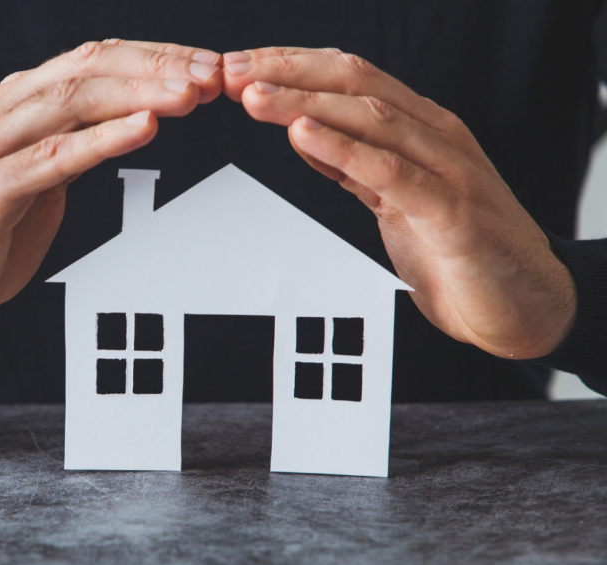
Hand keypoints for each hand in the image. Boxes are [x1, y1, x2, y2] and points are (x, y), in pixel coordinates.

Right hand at [0, 40, 222, 329]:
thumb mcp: (38, 172)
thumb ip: (73, 140)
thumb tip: (130, 120)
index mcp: (19, 101)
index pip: (95, 60)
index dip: (155, 57)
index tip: (206, 65)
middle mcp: (3, 110)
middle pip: (90, 69)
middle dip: (158, 67)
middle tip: (210, 74)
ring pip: (75, 102)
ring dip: (140, 95)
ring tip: (190, 95)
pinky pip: (55, 157)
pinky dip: (103, 140)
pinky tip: (144, 130)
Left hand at [222, 47, 575, 358]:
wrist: (524, 305)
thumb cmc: (459, 250)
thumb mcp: (394, 199)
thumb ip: (354, 165)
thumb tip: (302, 131)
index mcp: (419, 129)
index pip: (349, 77)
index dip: (292, 66)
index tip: (240, 66)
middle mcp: (434, 137)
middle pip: (355, 83)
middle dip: (289, 72)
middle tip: (234, 72)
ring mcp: (447, 170)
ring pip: (371, 118)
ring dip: (306, 103)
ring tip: (256, 96)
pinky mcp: (451, 212)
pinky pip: (390, 172)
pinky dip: (343, 150)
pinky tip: (302, 136)